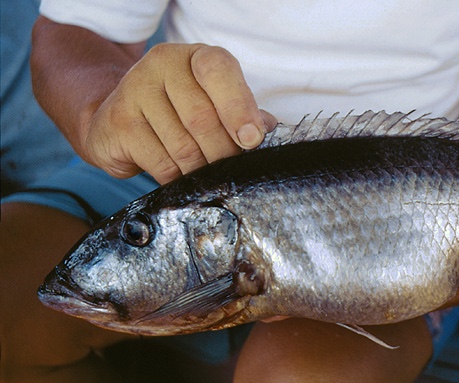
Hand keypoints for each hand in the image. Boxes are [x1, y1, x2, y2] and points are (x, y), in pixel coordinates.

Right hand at [83, 43, 276, 182]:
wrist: (121, 122)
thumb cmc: (182, 114)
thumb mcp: (217, 105)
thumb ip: (244, 114)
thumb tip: (266, 129)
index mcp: (195, 56)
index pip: (218, 70)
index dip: (238, 107)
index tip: (252, 139)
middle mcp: (162, 64)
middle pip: (203, 118)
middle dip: (224, 153)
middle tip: (230, 168)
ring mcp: (134, 90)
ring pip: (183, 147)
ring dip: (202, 170)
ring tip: (205, 173)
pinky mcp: (118, 123)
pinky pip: (162, 164)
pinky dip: (178, 178)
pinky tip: (180, 176)